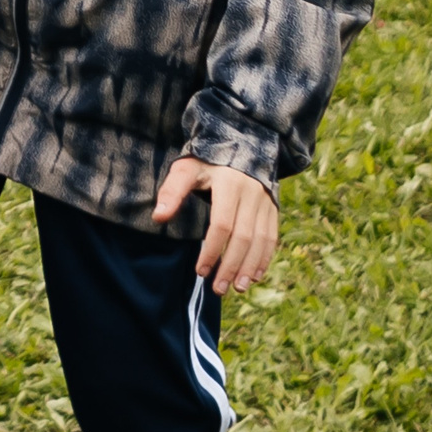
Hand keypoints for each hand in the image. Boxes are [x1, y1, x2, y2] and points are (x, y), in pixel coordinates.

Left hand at [150, 157, 277, 294]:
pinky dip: (265, 258)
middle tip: (218, 288)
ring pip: (261, 240)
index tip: (200, 271)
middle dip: (231, 266)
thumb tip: (158, 218)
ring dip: (250, 267)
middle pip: (243, 237)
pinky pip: (272, 236)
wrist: (240, 143)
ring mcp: (265, 201)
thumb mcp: (186, 169)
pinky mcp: (273, 207)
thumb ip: (172, 192)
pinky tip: (256, 276)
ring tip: (238, 288)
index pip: (222, 225)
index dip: (212, 250)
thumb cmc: (206, 161)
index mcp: (229, 184)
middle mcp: (252, 193)